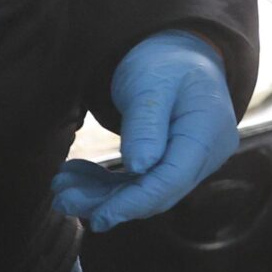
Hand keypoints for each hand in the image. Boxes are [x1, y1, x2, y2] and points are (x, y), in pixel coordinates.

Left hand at [51, 31, 238, 231]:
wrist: (179, 55)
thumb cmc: (165, 63)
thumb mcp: (151, 83)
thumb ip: (146, 123)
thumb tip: (139, 168)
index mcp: (208, 131)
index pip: (173, 178)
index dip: (135, 201)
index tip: (97, 216)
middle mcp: (209, 152)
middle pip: (160, 192)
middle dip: (110, 202)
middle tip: (61, 199)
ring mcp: (195, 160)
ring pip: (148, 193)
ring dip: (103, 196)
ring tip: (62, 187)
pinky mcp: (177, 163)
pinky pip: (144, 183)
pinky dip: (110, 186)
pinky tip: (79, 177)